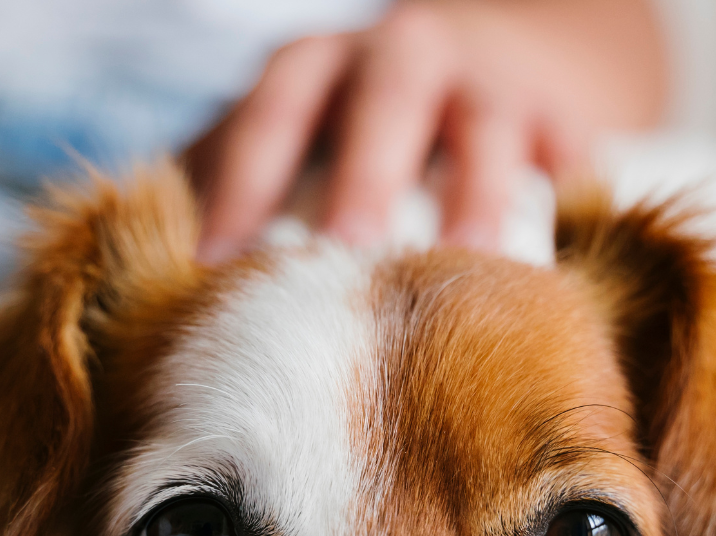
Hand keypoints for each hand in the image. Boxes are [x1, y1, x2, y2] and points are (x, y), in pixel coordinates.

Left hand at [185, 0, 665, 262]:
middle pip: (384, 102)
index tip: (217, 269)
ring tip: (474, 269)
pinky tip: (561, 270)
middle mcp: (403, 56)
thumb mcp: (281, 148)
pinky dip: (570, 204)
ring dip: (479, 194)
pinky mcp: (565, 120)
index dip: (242, 184)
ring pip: (488, 127)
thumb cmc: (346, 143)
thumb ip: (223, 199)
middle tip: (349, 255)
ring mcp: (491, 84)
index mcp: (317, 67)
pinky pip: (573, 159)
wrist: (484, 74)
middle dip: (366, 176)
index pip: (270, 113)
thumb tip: (142, 299)